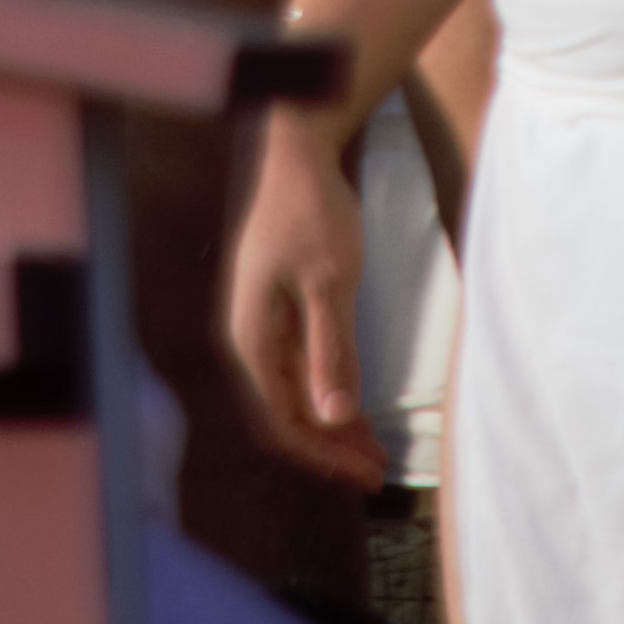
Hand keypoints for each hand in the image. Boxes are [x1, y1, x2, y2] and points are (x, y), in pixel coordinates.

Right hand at [221, 101, 389, 486]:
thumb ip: (330, 352)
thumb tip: (331, 418)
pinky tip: (354, 402)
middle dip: (329, 450)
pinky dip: (326, 391)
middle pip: (282, 416)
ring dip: (330, 425)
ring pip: (291, 394)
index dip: (322, 458)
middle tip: (378, 471)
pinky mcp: (274, 308)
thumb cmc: (309, 210)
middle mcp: (245, 338)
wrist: (291, 148)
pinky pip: (296, 367)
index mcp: (250, 338)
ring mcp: (258, 323)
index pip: (280, 424)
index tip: (367, 476)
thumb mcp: (330, 283)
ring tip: (374, 448)